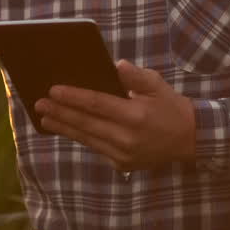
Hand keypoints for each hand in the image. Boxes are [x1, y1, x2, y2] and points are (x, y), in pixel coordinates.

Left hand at [34, 59, 195, 171]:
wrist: (190, 139)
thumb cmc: (169, 105)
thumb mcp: (157, 84)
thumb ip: (134, 75)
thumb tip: (115, 65)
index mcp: (136, 116)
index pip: (97, 104)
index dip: (73, 97)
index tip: (53, 89)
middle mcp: (128, 138)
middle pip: (86, 123)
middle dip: (60, 112)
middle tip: (39, 103)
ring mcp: (124, 154)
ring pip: (86, 138)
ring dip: (63, 127)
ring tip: (44, 117)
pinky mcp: (122, 164)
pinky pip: (95, 147)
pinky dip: (79, 137)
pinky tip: (64, 128)